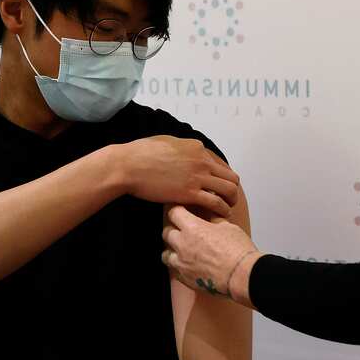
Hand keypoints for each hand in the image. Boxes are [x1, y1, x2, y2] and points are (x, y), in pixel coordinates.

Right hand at [119, 136, 240, 216]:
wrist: (128, 166)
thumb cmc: (140, 153)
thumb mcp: (165, 142)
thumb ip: (180, 148)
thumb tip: (183, 153)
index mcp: (197, 147)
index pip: (220, 163)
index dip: (220, 177)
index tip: (217, 186)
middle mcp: (202, 160)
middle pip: (231, 176)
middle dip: (231, 189)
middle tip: (227, 200)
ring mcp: (198, 176)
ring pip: (229, 190)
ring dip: (231, 201)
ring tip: (226, 210)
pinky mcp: (190, 192)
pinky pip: (216, 202)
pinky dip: (222, 210)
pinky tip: (219, 216)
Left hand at [162, 206, 260, 305]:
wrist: (241, 275)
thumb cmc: (238, 251)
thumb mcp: (228, 227)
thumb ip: (214, 220)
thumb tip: (210, 216)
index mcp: (192, 228)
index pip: (174, 213)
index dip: (176, 210)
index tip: (178, 210)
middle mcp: (182, 244)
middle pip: (166, 232)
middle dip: (173, 229)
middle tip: (182, 230)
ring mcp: (181, 263)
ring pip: (165, 254)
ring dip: (172, 250)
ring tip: (181, 250)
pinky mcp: (185, 278)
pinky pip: (174, 271)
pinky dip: (179, 266)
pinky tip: (188, 265)